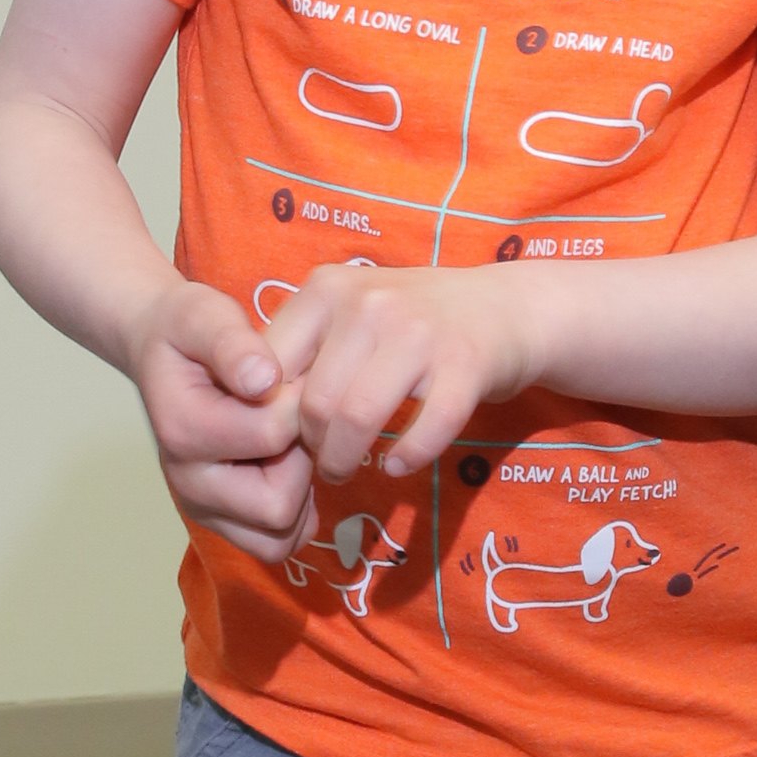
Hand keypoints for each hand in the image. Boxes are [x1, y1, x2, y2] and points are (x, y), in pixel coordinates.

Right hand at [123, 279, 318, 562]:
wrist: (162, 350)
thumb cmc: (188, 331)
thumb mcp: (204, 315)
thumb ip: (232, 344)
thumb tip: (263, 380)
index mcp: (184, 431)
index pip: (272, 436)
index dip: (300, 404)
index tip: (294, 377)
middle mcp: (188, 483)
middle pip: (277, 505)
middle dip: (303, 460)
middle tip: (295, 418)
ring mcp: (203, 508)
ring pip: (279, 538)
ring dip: (300, 494)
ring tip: (290, 443)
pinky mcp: (221, 521)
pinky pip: (275, 542)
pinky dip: (294, 512)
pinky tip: (287, 466)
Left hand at [265, 263, 536, 484]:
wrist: (506, 306)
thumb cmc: (413, 320)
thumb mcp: (351, 313)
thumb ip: (305, 348)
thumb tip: (250, 412)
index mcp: (328, 288)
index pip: (272, 368)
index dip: (271, 417)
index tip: (284, 440)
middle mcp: (370, 303)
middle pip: (314, 401)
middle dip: (311, 448)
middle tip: (320, 463)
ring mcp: (420, 332)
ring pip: (357, 418)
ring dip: (346, 459)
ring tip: (348, 468)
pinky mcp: (465, 365)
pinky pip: (424, 430)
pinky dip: (406, 458)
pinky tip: (399, 463)